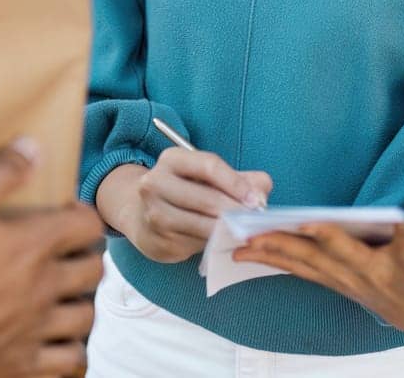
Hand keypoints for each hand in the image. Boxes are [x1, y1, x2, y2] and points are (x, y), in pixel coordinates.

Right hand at [0, 140, 103, 377]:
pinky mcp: (27, 366)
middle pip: (94, 270)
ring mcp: (38, 331)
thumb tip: (32, 147)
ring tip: (63, 296)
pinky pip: (70, 360)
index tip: (66, 216)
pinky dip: (70, 350)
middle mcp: (45, 289)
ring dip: (80, 303)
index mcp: (33, 247)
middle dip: (86, 258)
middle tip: (67, 255)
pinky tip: (54, 340)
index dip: (83, 216)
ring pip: (87, 316)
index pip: (88, 225)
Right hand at [96, 149, 271, 263]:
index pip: (209, 166)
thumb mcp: (208, 177)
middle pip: (206, 198)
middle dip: (235, 211)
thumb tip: (262, 192)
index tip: (256, 199)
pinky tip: (224, 242)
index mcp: (172, 160)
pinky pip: (194, 244)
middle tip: (256, 220)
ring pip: (201, 225)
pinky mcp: (158, 240)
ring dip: (227, 230)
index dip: (236, 183)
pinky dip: (213, 244)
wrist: (141, 215)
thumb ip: (241, 179)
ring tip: (244, 231)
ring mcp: (154, 213)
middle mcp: (156, 183)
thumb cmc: (185, 191)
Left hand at [233, 221, 403, 334]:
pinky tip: (240, 249)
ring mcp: (347, 279)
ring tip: (245, 235)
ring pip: (309, 261)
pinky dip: (269, 256)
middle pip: (344, 254)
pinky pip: (295, 267)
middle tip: (294, 222)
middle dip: (319, 238)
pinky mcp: (330, 278)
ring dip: (277, 248)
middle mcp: (373, 274)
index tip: (402, 215)